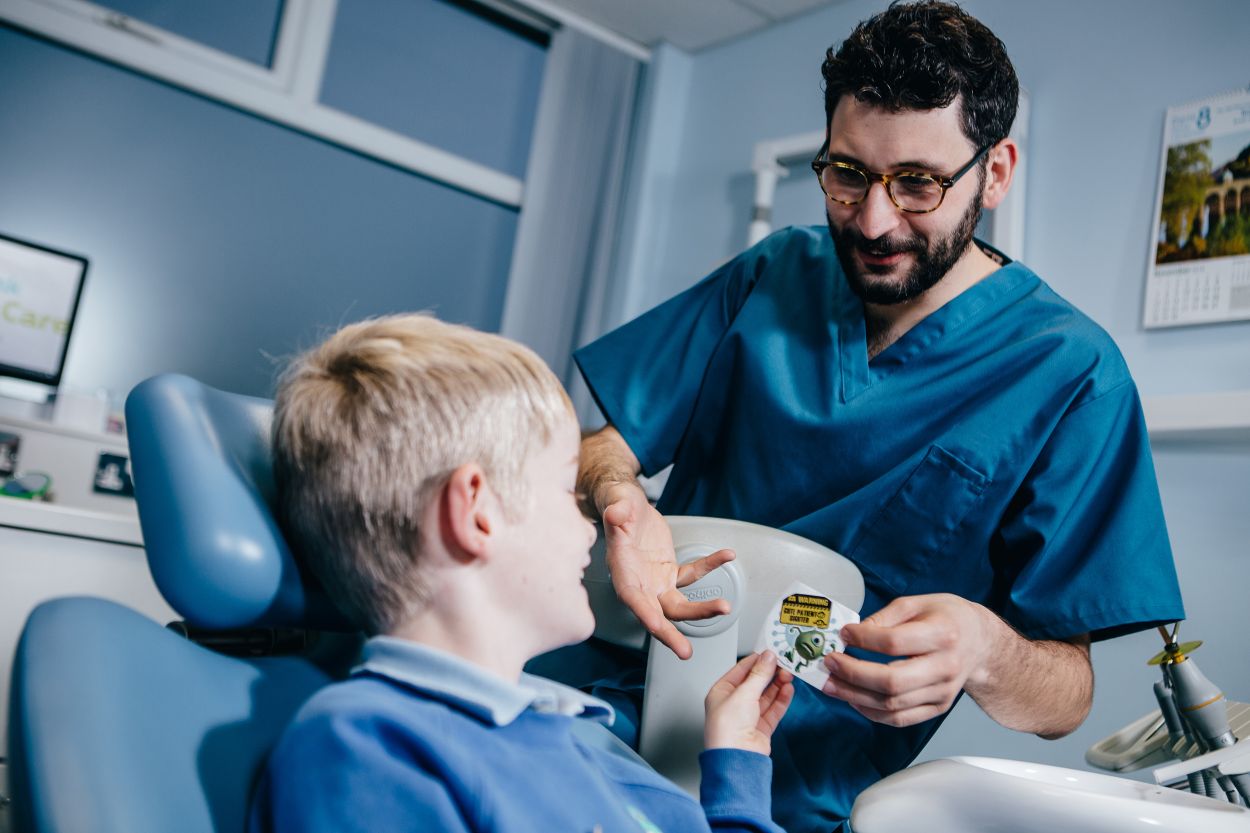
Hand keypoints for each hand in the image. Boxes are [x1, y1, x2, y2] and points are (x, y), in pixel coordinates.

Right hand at [601, 483, 734, 658]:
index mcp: (622, 571)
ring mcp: (656, 581)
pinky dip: (710, 566)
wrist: (627, 506)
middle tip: (685, 651)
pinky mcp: (669, 572)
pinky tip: (726, 556)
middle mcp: (639, 583)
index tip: (656, 626)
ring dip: (701, 610)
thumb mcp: (616, 502)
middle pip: (656, 613)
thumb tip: (615, 513)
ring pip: (679, 604)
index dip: (643, 612)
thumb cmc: (618, 506)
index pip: (632, 597)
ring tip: (725, 608)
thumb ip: (617, 510)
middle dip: (671, 633)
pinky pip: (692, 575)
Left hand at [704, 652, 794, 754]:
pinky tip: (788, 690)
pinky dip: (781, 699)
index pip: (740, 670)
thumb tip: (768, 657)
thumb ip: (759, 675)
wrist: (736, 758)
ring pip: (766, 696)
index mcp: (721, 692)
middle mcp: (733, 704)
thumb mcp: (744, 694)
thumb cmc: (727, 729)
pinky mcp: (760, 728)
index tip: (770, 651)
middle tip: (784, 663)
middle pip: (755, 683)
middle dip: (770, 673)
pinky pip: (773, 710)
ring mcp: (747, 717)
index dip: (756, 660)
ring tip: (789, 675)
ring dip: (778, 685)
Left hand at [822, 593, 1000, 726]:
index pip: (895, 643)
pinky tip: (853, 698)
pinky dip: (872, 712)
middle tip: (830, 663)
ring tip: (831, 683)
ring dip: (855, 696)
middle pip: (892, 681)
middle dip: (853, 674)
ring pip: (892, 704)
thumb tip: (853, 634)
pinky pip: (900, 718)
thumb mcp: (918, 603)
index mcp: (942, 634)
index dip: (864, 639)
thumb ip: (885, 617)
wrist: (980, 642)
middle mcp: (945, 667)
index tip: (845, 633)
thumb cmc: (947, 619)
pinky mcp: (938, 707)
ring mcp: (943, 692)